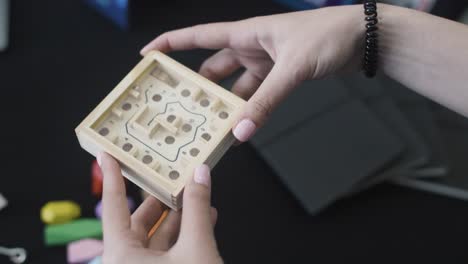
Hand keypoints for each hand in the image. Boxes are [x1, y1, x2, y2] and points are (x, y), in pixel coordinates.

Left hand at [98, 152, 221, 263]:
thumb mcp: (197, 247)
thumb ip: (197, 209)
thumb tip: (200, 175)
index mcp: (121, 256)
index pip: (114, 207)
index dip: (112, 178)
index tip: (107, 157)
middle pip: (138, 223)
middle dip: (160, 201)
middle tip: (171, 180)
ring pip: (154, 238)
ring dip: (177, 219)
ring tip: (194, 199)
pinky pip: (165, 252)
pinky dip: (182, 237)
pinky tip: (202, 222)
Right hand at [141, 5, 363, 141]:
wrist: (363, 38)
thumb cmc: (328, 36)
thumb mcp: (293, 68)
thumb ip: (266, 100)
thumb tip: (242, 131)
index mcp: (247, 33)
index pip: (198, 36)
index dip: (170, 44)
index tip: (147, 56)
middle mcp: (251, 46)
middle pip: (214, 67)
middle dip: (198, 86)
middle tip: (182, 108)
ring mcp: (265, 62)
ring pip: (236, 85)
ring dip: (226, 104)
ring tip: (212, 125)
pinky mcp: (280, 75)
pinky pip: (257, 94)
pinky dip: (249, 108)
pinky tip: (243, 125)